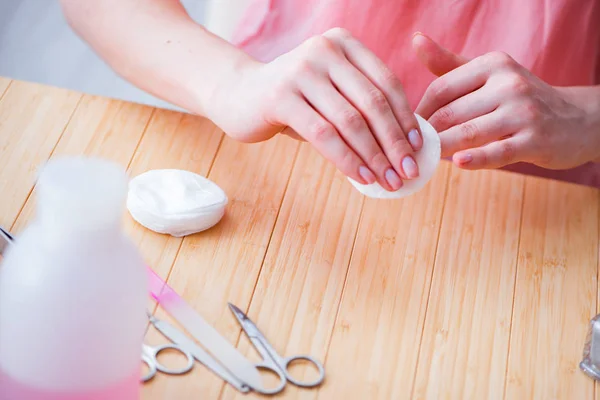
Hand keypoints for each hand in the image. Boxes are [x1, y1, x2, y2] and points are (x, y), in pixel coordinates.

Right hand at [207, 28, 422, 190]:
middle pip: (373, 103)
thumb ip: (360, 108)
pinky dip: (347, 159)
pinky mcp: (281, 96)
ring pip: (350, 121)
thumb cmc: (294, 100)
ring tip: (387, 181)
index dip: (406, 118)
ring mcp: (301, 70)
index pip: (386, 83)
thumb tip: (403, 146)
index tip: (417, 149)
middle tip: (407, 172)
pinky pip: (324, 134)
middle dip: (394, 142)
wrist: (238, 94)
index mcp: (343, 44)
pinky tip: (361, 177)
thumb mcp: (330, 94)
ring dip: (373, 156)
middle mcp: (324, 50)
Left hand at [413, 33, 598, 169]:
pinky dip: (475, 159)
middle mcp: (509, 83)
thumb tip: (416, 40)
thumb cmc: (518, 98)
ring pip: (467, 133)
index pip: (441, 89)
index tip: (410, 131)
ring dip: (441, 150)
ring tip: (426, 160)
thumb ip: (449, 64)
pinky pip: (497, 152)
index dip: (420, 113)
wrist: (576, 119)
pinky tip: (458, 163)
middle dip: (426, 135)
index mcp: (493, 64)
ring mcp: (524, 112)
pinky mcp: (535, 140)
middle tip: (411, 151)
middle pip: (450, 113)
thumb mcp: (488, 74)